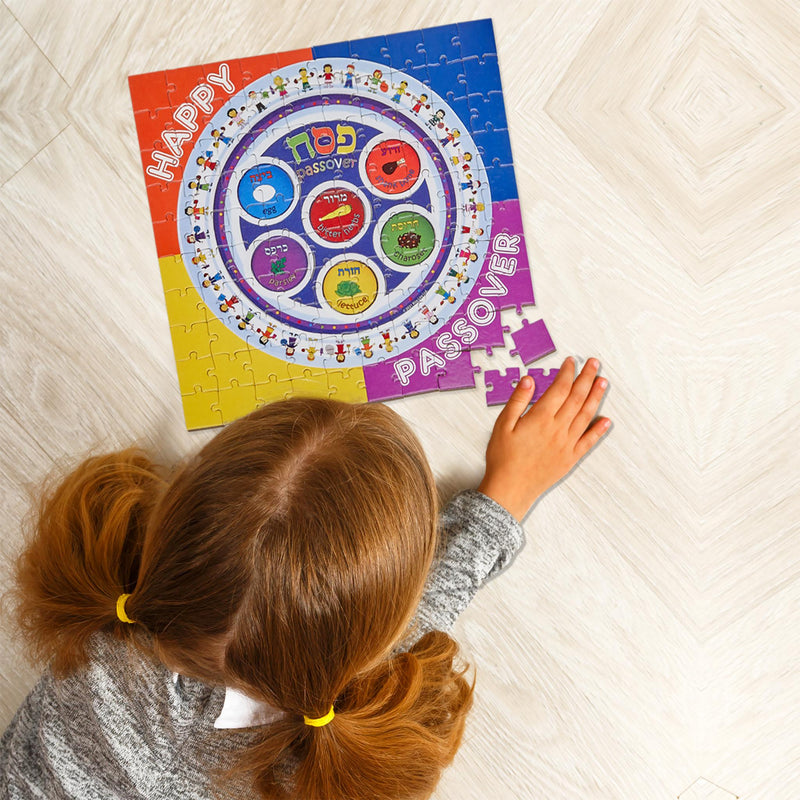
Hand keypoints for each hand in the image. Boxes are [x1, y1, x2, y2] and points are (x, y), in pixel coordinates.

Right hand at [477, 357, 610, 520]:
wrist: (510, 488)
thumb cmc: (503, 458)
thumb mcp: (502, 425)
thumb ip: (517, 401)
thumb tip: (529, 380)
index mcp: (540, 418)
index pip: (559, 388)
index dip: (567, 373)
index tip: (571, 362)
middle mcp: (557, 429)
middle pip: (577, 398)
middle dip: (586, 378)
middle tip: (594, 364)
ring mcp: (566, 444)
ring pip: (586, 415)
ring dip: (596, 397)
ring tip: (602, 382)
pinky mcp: (570, 458)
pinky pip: (588, 442)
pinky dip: (599, 430)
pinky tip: (606, 421)